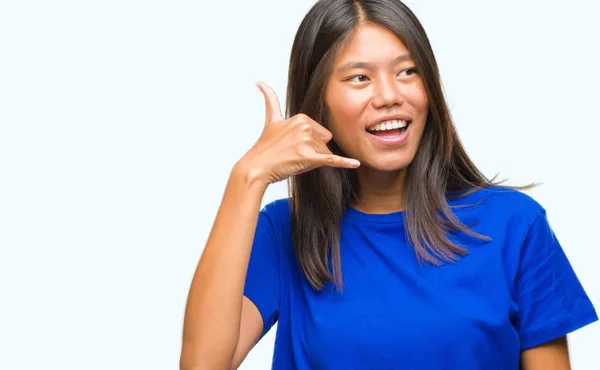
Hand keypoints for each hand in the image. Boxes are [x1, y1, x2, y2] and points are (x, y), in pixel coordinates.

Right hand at [238, 82, 359, 186]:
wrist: (256, 167)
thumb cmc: (265, 148)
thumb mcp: (270, 120)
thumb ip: (270, 99)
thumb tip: (260, 82)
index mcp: (300, 117)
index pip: (320, 132)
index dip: (309, 143)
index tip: (293, 146)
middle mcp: (305, 126)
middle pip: (324, 143)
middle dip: (313, 152)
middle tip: (293, 155)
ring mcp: (306, 142)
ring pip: (324, 154)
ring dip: (313, 161)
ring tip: (295, 161)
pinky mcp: (308, 157)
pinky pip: (331, 159)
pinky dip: (344, 162)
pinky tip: (355, 163)